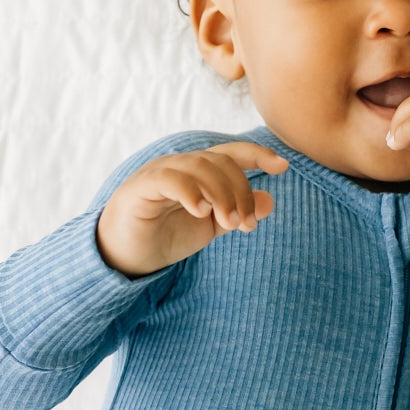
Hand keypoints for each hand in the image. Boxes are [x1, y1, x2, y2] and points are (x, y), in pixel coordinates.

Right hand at [95, 141, 288, 276]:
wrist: (127, 256)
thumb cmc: (166, 236)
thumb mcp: (211, 226)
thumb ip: (237, 212)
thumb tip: (270, 200)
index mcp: (198, 173)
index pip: (231, 154)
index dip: (257, 155)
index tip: (282, 167)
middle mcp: (181, 166)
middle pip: (221, 162)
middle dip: (240, 192)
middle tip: (245, 225)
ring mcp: (161, 173)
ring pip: (199, 167)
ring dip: (222, 195)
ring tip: (229, 223)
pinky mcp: (141, 188)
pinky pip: (170, 178)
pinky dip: (190, 191)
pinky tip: (201, 211)